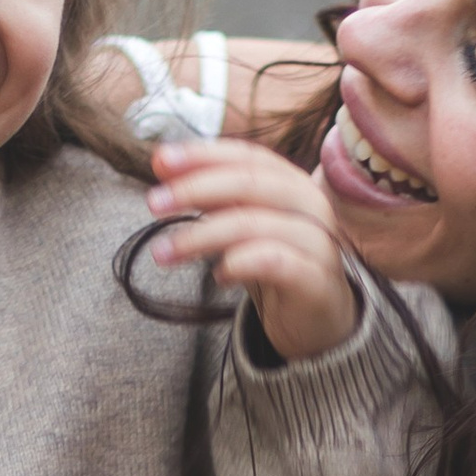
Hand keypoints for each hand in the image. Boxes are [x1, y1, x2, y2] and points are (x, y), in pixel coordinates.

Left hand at [147, 139, 358, 361]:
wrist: (321, 319)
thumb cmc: (277, 264)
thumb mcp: (240, 224)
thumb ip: (209, 195)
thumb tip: (163, 164)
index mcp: (290, 182)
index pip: (246, 156)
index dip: (203, 155)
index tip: (160, 161)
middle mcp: (309, 204)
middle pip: (250, 183)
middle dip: (196, 188)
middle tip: (154, 203)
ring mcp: (317, 240)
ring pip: (256, 224)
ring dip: (202, 235)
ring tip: (165, 252)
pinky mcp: (316, 280)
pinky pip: (277, 262)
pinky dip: (241, 263)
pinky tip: (218, 276)